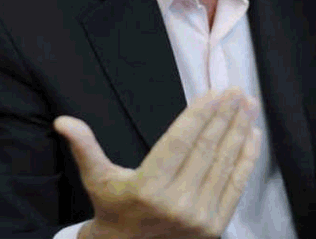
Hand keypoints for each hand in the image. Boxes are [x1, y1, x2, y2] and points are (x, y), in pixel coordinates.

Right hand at [54, 89, 261, 238]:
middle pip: (206, 148)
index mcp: (147, 187)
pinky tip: (253, 136)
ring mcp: (198, 217)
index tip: (216, 92)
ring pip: (224, 164)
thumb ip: (84, 147)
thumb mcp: (97, 178)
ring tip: (249, 106)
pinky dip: (246, 159)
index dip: (201, 114)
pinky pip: (235, 185)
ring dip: (239, 131)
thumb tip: (63, 121)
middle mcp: (175, 203)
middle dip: (225, 115)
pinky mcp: (215, 227)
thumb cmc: (114, 208)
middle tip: (238, 90)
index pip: (181, 141)